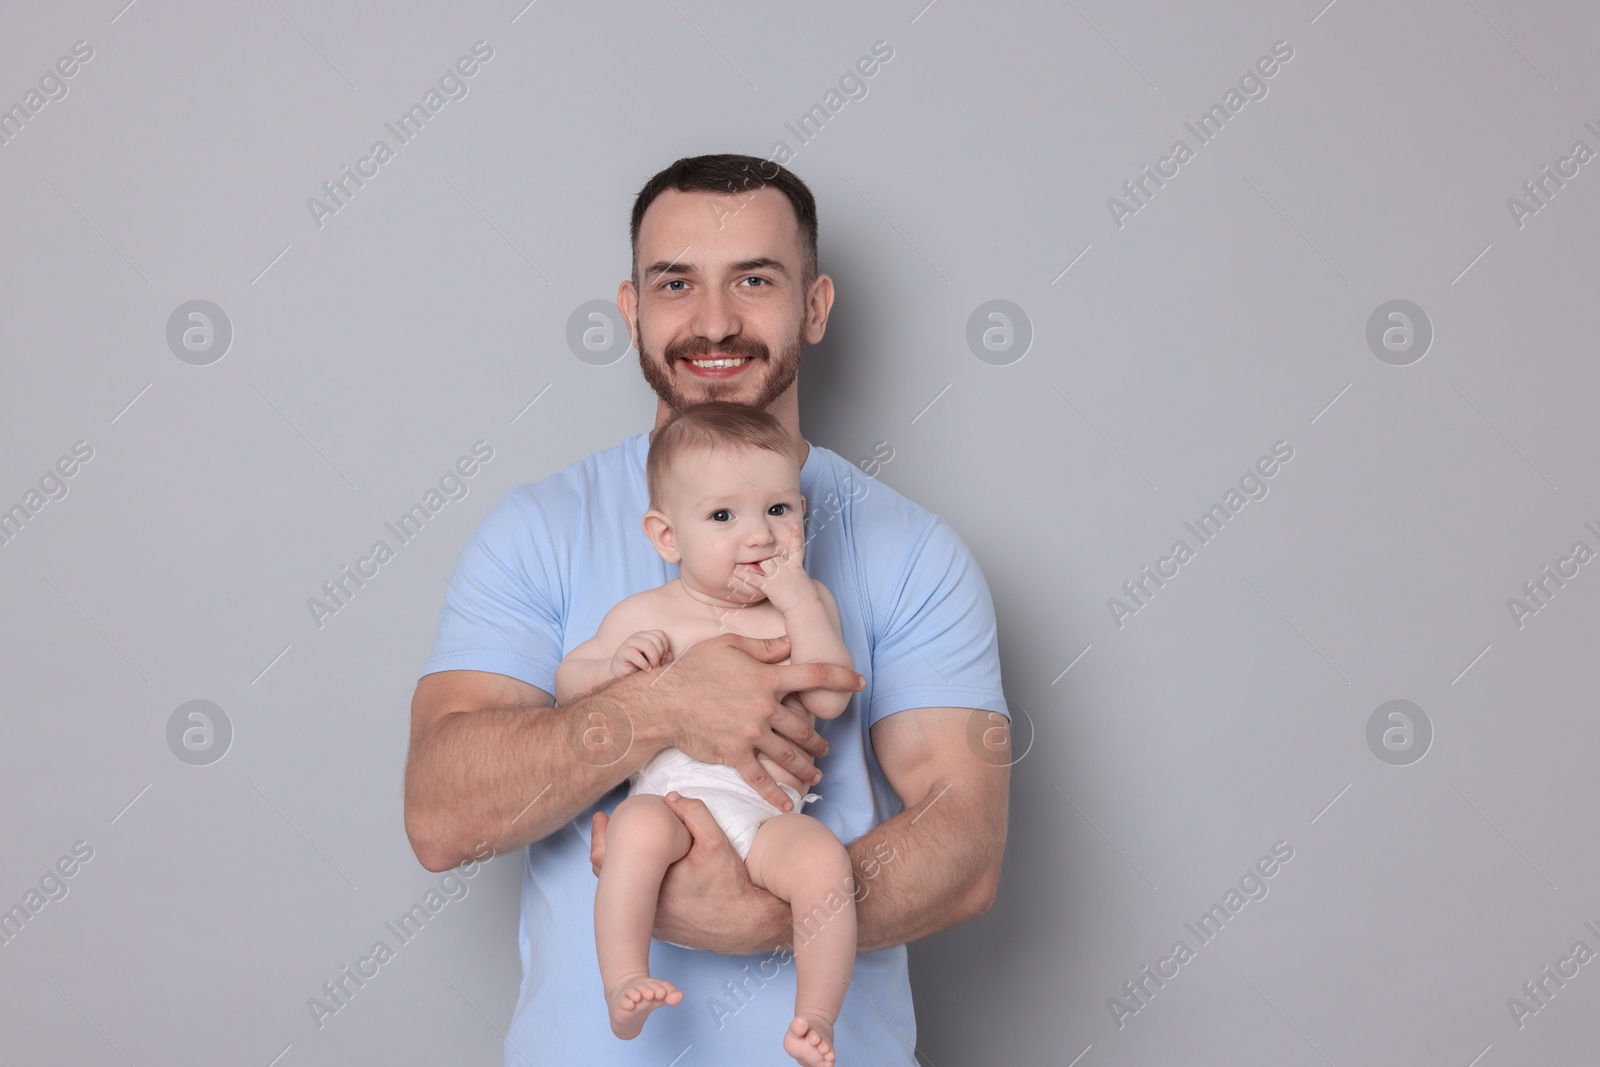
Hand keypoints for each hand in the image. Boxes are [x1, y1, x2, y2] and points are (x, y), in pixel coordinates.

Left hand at [591, 793, 788, 954]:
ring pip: (622, 893)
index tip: (601, 817)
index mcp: (652, 882)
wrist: (745, 923)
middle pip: (609, 875)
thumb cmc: (731, 883)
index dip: (601, 835)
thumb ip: (694, 813)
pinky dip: (634, 888)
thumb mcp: (716, 841)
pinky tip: (643, 872)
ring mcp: (649, 922)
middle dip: (605, 849)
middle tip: (604, 826)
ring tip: (623, 846)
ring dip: (620, 869)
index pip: (609, 857)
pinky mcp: (658, 931)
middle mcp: (645, 907)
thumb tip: (670, 798)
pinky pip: (637, 906)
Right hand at [610, 629, 671, 677]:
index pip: (661, 634)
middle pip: (656, 639)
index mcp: (646, 635)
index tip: (662, 659)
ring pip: (648, 645)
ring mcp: (629, 642)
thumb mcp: (655, 662)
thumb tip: (669, 655)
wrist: (620, 673)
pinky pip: (635, 655)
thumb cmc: (639, 667)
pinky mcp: (622, 652)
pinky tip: (646, 669)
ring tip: (652, 668)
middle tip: (657, 665)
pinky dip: (644, 664)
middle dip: (660, 654)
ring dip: (654, 659)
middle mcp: (638, 636)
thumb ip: (664, 658)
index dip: (665, 647)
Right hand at [638, 632, 861, 809]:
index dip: (842, 678)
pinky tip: (787, 805)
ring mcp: (751, 734)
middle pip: (804, 726)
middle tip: (826, 746)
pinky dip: (775, 794)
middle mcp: (765, 708)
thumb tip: (789, 643)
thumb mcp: (729, 646)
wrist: (664, 703)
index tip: (860, 682)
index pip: (815, 676)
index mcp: (767, 678)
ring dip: (807, 767)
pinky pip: (760, 778)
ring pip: (789, 754)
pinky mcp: (735, 755)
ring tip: (816, 774)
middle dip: (819, 739)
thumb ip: (764, 647)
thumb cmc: (693, 669)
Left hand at [728, 522, 814, 615]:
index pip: (797, 547)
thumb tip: (787, 575)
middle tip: (762, 567)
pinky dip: (745, 576)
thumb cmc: (806, 598)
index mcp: (796, 566)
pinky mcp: (770, 585)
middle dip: (767, 562)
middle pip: (772, 557)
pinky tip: (737, 572)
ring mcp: (778, 575)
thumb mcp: (803, 582)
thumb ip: (793, 575)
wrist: (805, 608)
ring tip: (742, 567)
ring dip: (754, 568)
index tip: (794, 525)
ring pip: (763, 565)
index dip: (796, 534)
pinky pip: (755, 578)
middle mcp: (786, 567)